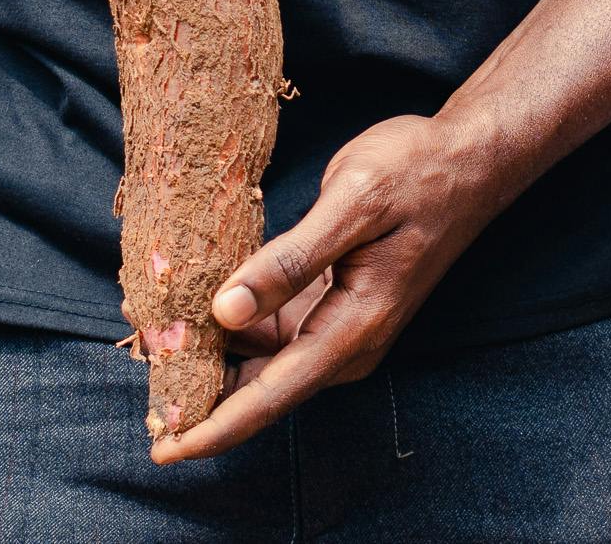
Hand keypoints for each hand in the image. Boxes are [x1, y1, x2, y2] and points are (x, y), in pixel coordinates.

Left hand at [149, 112, 504, 464]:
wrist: (468, 161)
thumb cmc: (415, 172)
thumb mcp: (352, 202)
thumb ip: (291, 260)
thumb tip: (227, 311)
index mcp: (354, 328)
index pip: (271, 396)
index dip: (213, 427)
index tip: (163, 449)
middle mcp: (347, 343)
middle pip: (262, 391)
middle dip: (202, 398)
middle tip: (142, 392)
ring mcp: (343, 327)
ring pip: (266, 363)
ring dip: (214, 363)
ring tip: (155, 347)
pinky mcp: (337, 305)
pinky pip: (277, 333)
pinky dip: (236, 329)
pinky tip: (199, 311)